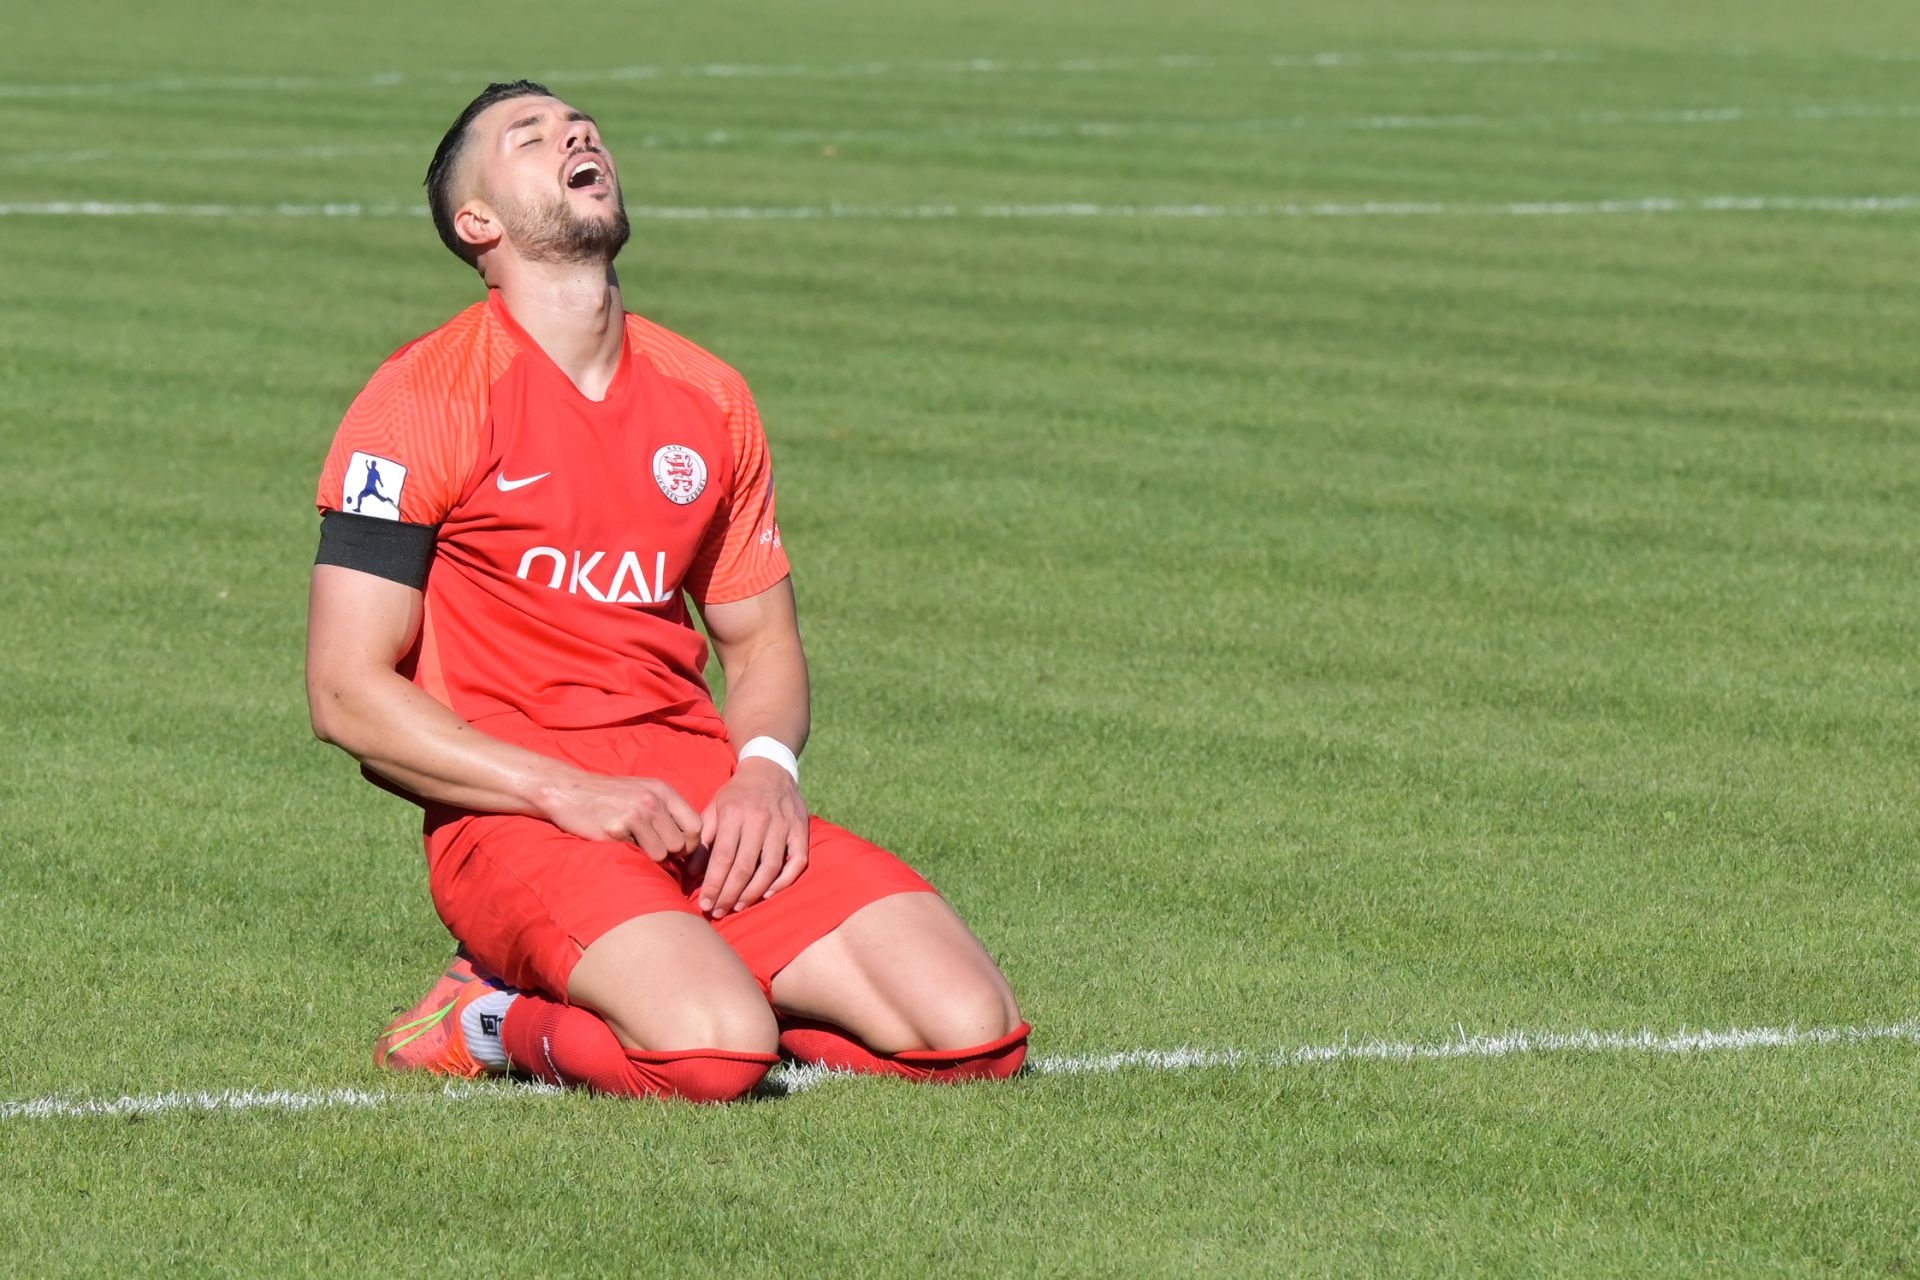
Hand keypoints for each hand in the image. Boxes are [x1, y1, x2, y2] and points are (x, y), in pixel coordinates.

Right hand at [539, 774, 701, 860]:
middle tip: (655, 852)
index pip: (696, 825)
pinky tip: (620, 842)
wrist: (568, 791)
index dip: (691, 843)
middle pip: (682, 843)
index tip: (678, 850)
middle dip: (672, 854)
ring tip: (636, 846)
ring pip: (664, 853)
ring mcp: (635, 813)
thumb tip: (689, 843)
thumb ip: (666, 811)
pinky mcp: (617, 828)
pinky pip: (641, 855)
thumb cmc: (608, 797)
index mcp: (662, 790)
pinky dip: (634, 855)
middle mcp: (652, 800)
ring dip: (652, 857)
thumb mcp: (642, 792)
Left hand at [696, 757, 808, 916]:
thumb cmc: (737, 794)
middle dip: (729, 894)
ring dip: (753, 893)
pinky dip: (784, 881)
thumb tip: (689, 872)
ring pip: (770, 868)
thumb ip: (703, 840)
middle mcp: (760, 820)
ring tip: (738, 906)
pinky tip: (767, 893)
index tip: (704, 903)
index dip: (713, 884)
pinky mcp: (801, 829)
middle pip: (744, 867)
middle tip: (718, 912)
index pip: (722, 857)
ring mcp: (783, 825)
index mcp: (735, 813)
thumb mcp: (714, 809)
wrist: (769, 769)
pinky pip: (797, 862)